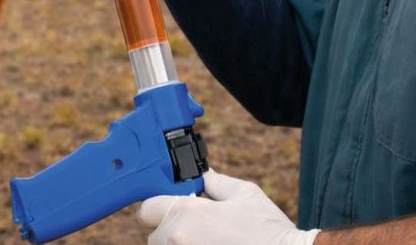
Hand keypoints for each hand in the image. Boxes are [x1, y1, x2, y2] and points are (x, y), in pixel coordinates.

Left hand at [138, 170, 319, 244]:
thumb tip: (202, 176)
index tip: (172, 206)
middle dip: (171, 230)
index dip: (159, 205)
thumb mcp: (244, 193)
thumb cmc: (268, 230)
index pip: (147, 208)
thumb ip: (216, 183)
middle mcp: (178, 240)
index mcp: (188, 212)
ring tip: (209, 242)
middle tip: (199, 228)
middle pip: (154, 235)